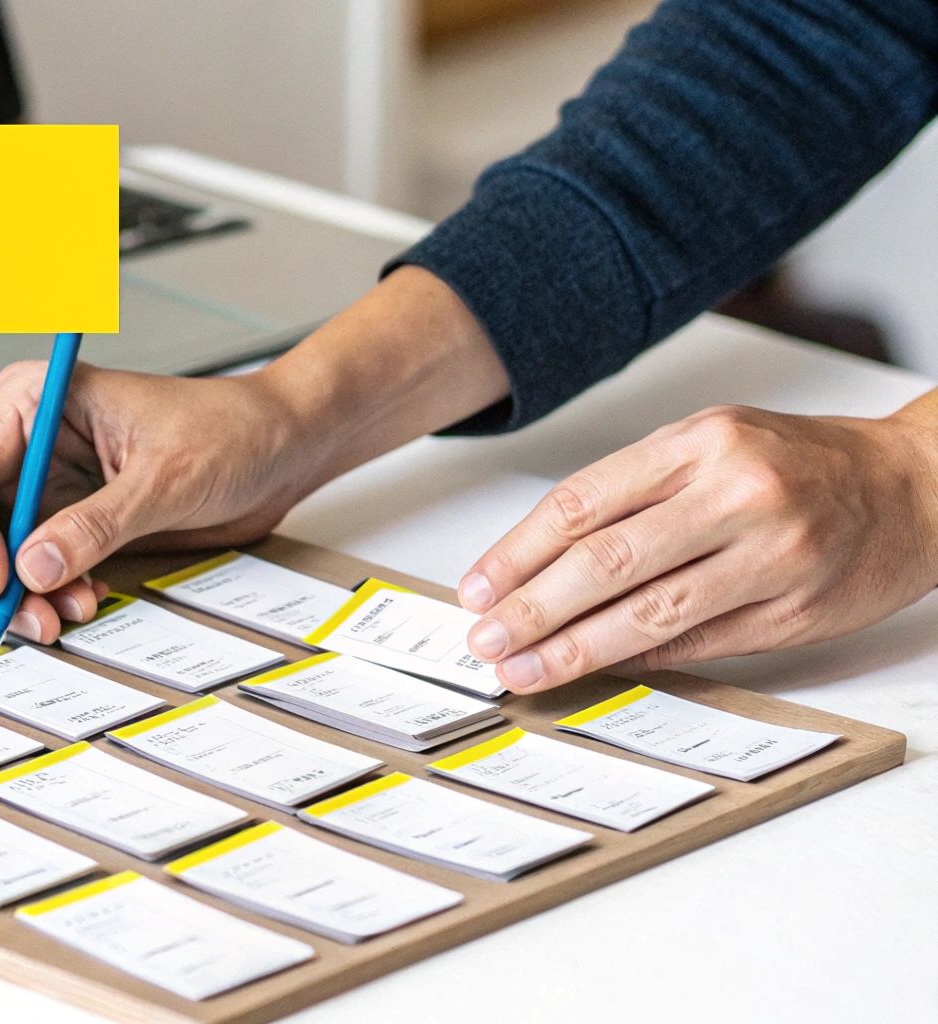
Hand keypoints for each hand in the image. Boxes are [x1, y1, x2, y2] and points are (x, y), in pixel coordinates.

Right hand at [0, 362, 327, 642]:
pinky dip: (55, 592)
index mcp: (35, 399)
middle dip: (1, 573)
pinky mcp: (75, 517)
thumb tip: (34, 566)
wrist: (282, 449)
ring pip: (5, 550)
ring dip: (31, 591)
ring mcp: (51, 481)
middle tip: (33, 617)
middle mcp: (31, 439)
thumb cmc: (232, 431)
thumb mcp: (164, 480)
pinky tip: (89, 598)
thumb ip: (95, 524)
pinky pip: (41, 565)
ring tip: (72, 611)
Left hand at [458, 401, 937, 692]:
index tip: (477, 589)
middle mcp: (734, 492)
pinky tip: (595, 670)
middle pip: (605, 560)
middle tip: (485, 641)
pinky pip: (699, 642)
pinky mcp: (794, 609)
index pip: (582, 503)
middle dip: (531, 608)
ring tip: (523, 669)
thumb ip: (635, 494)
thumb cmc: (799, 465)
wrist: (916, 486)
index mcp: (700, 443)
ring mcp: (769, 554)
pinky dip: (639, 659)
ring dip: (574, 647)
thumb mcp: (713, 446)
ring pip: (649, 611)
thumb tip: (541, 565)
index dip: (517, 553)